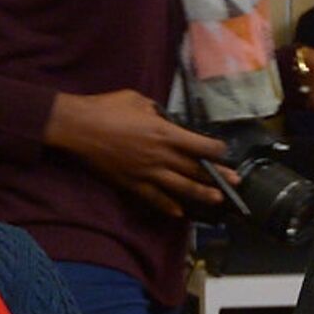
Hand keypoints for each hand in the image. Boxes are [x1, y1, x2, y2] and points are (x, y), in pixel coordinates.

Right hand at [48, 89, 226, 216]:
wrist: (78, 127)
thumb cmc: (107, 108)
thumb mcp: (138, 100)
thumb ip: (157, 111)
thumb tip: (165, 119)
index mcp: (164, 132)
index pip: (200, 145)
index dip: (216, 150)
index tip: (224, 152)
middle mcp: (160, 155)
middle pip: (195, 169)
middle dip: (218, 176)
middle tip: (235, 182)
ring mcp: (146, 172)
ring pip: (180, 188)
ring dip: (201, 194)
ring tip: (217, 200)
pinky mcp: (131, 183)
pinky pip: (154, 198)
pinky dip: (167, 206)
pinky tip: (179, 213)